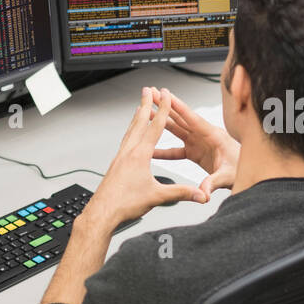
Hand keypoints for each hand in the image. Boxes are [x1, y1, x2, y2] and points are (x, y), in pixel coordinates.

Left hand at [81, 87, 203, 229]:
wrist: (102, 212)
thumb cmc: (124, 204)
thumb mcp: (157, 197)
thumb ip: (181, 193)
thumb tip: (201, 194)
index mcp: (140, 155)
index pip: (155, 127)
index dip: (162, 109)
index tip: (165, 95)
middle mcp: (128, 152)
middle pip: (139, 122)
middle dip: (145, 105)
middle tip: (147, 90)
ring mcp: (120, 157)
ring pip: (130, 131)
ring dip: (136, 117)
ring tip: (139, 108)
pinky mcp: (115, 164)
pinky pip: (125, 142)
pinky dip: (130, 133)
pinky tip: (130, 137)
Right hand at [153, 91, 239, 199]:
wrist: (248, 174)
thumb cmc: (242, 170)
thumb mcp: (228, 177)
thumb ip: (213, 182)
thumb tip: (203, 191)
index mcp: (213, 136)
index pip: (192, 118)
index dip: (177, 106)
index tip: (165, 95)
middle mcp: (204, 136)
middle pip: (181, 118)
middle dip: (165, 105)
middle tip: (151, 94)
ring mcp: (199, 143)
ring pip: (176, 128)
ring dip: (162, 120)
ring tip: (147, 111)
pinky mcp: (195, 152)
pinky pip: (176, 149)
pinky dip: (163, 149)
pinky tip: (152, 149)